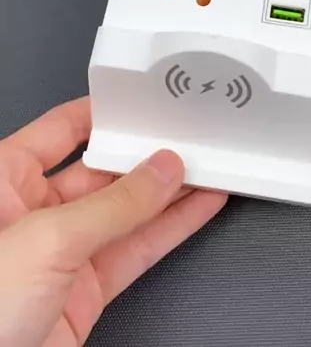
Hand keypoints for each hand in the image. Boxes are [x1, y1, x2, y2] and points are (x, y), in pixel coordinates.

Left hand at [0, 98, 226, 346]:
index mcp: (4, 181)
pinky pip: (135, 250)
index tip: (142, 102)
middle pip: (102, 171)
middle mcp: (32, 212)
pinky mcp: (84, 292)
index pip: (62, 130)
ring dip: (169, 193)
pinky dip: (170, 230)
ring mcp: (61, 254)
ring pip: (126, 213)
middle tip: (188, 139)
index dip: (104, 114)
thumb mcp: (47, 240)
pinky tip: (197, 208)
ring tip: (207, 168)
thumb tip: (159, 172)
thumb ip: (112, 205)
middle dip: (146, 156)